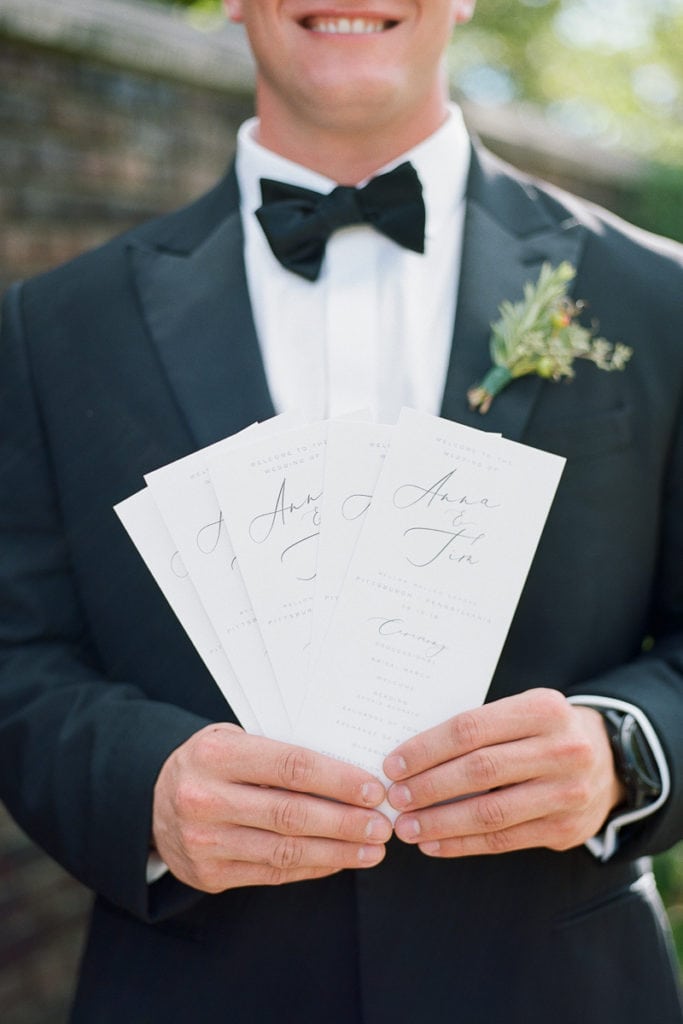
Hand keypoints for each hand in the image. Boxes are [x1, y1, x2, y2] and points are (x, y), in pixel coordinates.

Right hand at [152, 723, 390, 891]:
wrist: (152, 800)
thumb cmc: (212, 762)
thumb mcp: (235, 740)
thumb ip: (281, 752)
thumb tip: (352, 771)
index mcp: (217, 755)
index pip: (292, 767)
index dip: (338, 781)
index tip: (374, 790)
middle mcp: (205, 798)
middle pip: (292, 814)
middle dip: (346, 822)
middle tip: (382, 825)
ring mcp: (205, 841)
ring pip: (286, 850)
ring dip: (337, 852)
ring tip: (372, 849)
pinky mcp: (209, 874)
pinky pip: (273, 874)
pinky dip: (313, 867)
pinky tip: (340, 860)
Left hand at [384, 688, 625, 857]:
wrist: (609, 761)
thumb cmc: (543, 731)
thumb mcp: (521, 711)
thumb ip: (478, 726)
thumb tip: (409, 754)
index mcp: (542, 709)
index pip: (471, 728)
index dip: (427, 748)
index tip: (394, 764)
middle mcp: (561, 749)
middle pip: (480, 770)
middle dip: (429, 787)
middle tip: (394, 798)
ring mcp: (567, 792)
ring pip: (491, 812)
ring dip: (441, 822)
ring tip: (406, 828)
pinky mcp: (566, 829)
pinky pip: (505, 841)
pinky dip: (463, 844)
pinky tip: (435, 843)